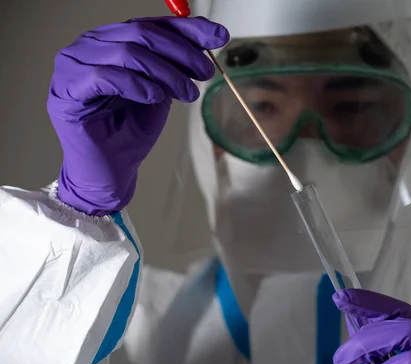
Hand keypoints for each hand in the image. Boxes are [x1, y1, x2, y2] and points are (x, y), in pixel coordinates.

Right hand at [47, 16, 228, 215]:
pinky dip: (136, 84)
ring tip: (186, 93)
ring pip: (126, 53)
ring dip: (165, 73)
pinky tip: (154, 97)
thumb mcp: (163, 88)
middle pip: (140, 33)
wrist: (114, 168)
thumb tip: (212, 36)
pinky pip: (104, 77)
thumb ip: (178, 62)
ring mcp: (72, 66)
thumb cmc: (132, 129)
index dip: (187, 29)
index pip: (152, 23)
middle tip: (204, 72)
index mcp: (111, 39)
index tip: (219, 37)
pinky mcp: (65, 91)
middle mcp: (89, 45)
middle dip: (180, 53)